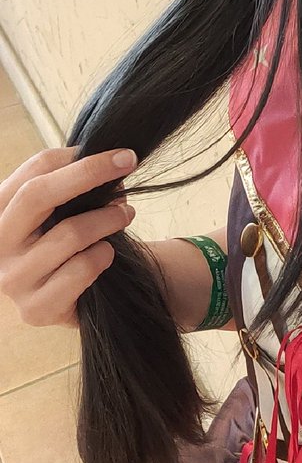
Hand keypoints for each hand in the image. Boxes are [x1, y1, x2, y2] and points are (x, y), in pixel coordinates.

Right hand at [0, 146, 137, 328]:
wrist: (68, 296)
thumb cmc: (64, 238)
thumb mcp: (61, 207)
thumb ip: (73, 182)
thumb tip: (110, 161)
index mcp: (0, 208)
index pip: (35, 169)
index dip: (81, 157)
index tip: (120, 154)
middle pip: (36, 194)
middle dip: (88, 173)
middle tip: (128, 165)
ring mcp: (12, 278)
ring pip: (69, 233)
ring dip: (109, 218)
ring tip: (125, 215)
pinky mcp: (35, 308)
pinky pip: (81, 269)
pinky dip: (103, 255)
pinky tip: (106, 253)